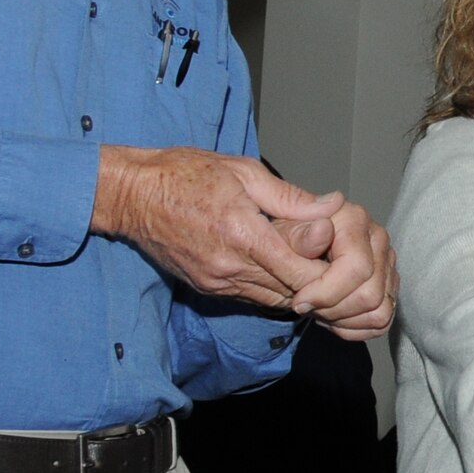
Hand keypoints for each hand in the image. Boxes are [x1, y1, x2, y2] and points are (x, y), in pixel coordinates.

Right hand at [93, 146, 339, 306]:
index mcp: (242, 234)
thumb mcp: (243, 171)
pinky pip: (252, 297)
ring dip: (297, 288)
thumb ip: (290, 197)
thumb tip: (331, 206)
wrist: (132, 195)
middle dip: (318, 282)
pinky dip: (273, 288)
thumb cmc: (184, 173)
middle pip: (292, 292)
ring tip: (313, 266)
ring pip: (274, 300)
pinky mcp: (208, 288)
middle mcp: (229, 267)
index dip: (328, 271)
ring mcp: (217, 282)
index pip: (301, 272)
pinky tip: (283, 271)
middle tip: (335, 264)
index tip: (341, 257)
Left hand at [288, 200, 397, 341]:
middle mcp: (377, 239)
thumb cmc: (285, 239)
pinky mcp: (388, 284)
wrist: (294, 247)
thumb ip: (299, 235)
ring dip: (343, 319)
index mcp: (354, 220)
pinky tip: (331, 313)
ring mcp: (386, 263)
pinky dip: (353, 326)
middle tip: (306, 305)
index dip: (326, 293)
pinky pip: (382, 321)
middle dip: (333, 309)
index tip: (299, 301)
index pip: (356, 268)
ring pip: (379, 313)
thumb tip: (322, 229)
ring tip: (318, 308)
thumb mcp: (280, 234)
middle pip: (371, 295)